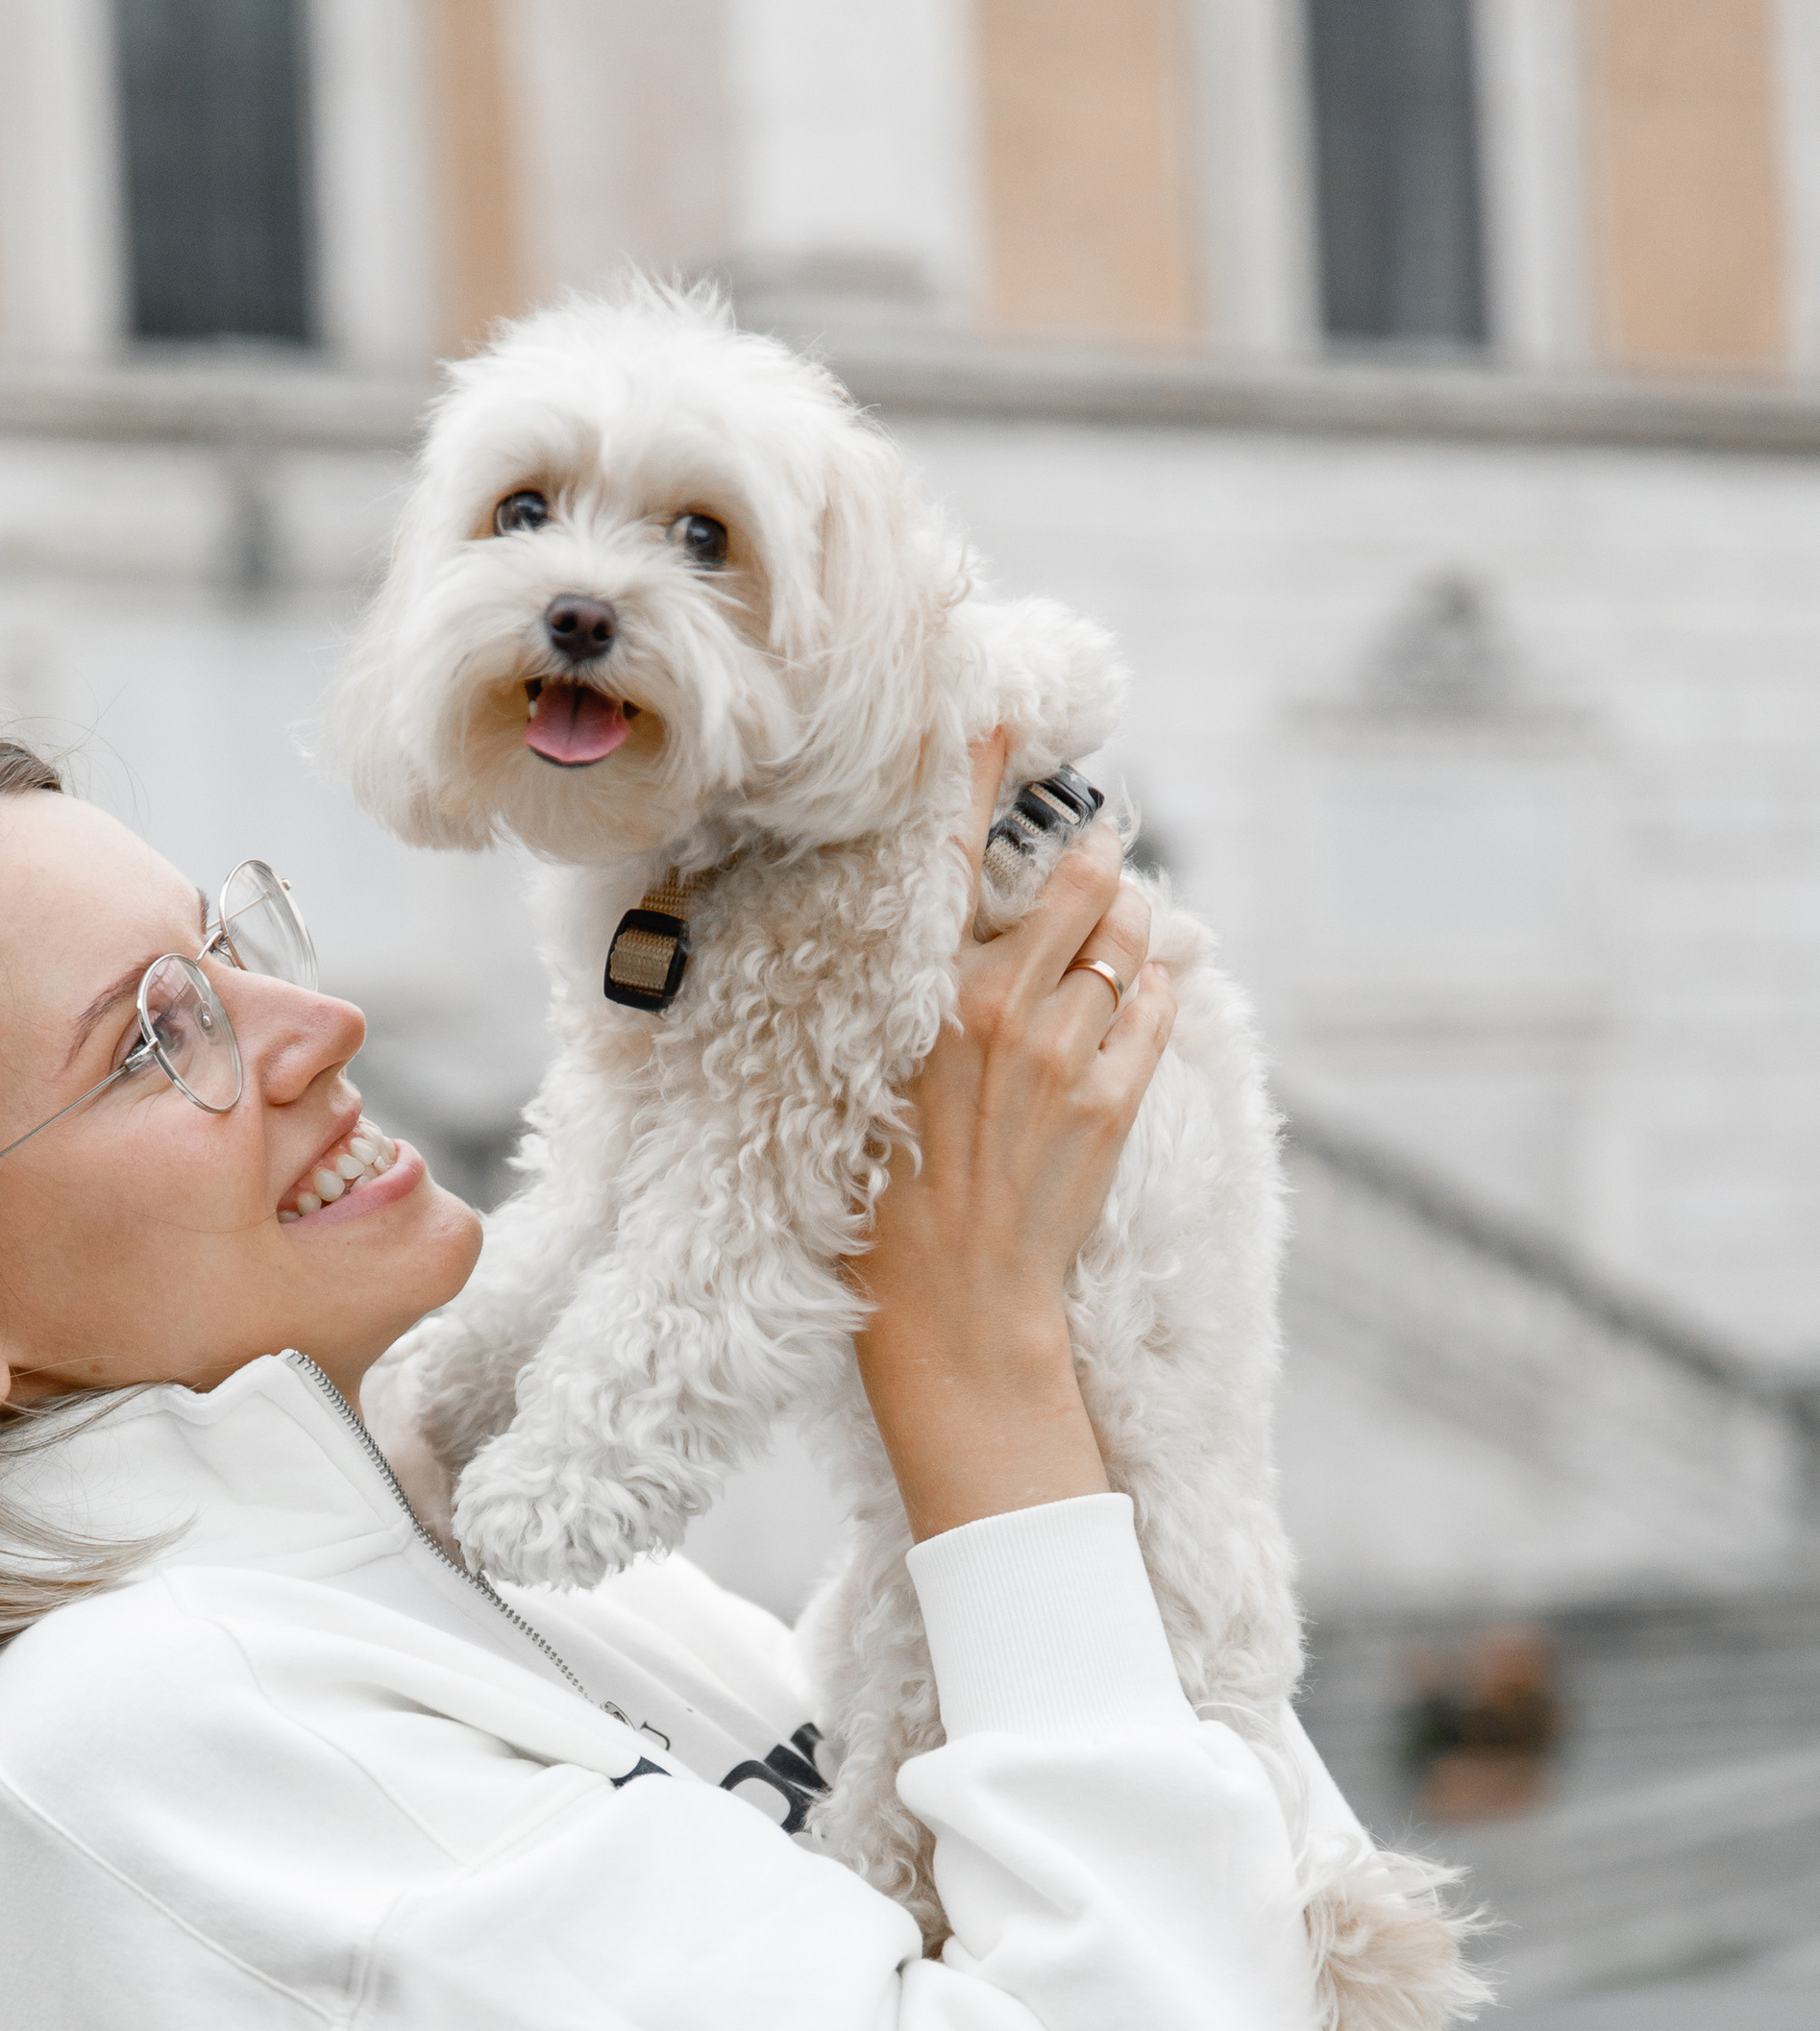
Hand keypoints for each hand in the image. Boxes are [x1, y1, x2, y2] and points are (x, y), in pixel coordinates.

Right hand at [848, 727, 1175, 1540]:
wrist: (954, 1313)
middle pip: (1074, 883)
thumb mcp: (875, 1087)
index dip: (982, 779)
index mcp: (926, 1003)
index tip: (998, 717)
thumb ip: (920, 1005)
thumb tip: (968, 934)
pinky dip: (1153, 984)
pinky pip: (1155, 1003)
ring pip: (1125, 937)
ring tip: (1113, 927)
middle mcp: (999, 1012)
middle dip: (1091, 854)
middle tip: (1095, 840)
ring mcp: (1066, 1056)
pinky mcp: (1115, 1100)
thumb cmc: (893, 1211)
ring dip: (1127, 922)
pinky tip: (1135, 990)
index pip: (956, 860)